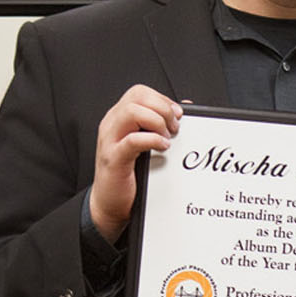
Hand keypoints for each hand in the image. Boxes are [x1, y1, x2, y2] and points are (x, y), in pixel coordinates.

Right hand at [90, 86, 182, 241]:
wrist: (109, 203)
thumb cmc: (128, 173)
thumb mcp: (145, 144)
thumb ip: (160, 124)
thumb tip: (186, 107)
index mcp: (119, 117)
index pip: (140, 92)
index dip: (162, 99)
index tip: (177, 114)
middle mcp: (112, 124)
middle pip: (136, 96)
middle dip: (162, 108)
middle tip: (174, 127)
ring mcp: (110, 140)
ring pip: (132, 112)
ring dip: (157, 121)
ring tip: (167, 137)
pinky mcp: (113, 158)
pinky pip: (132, 140)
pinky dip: (152, 140)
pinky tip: (163, 147)